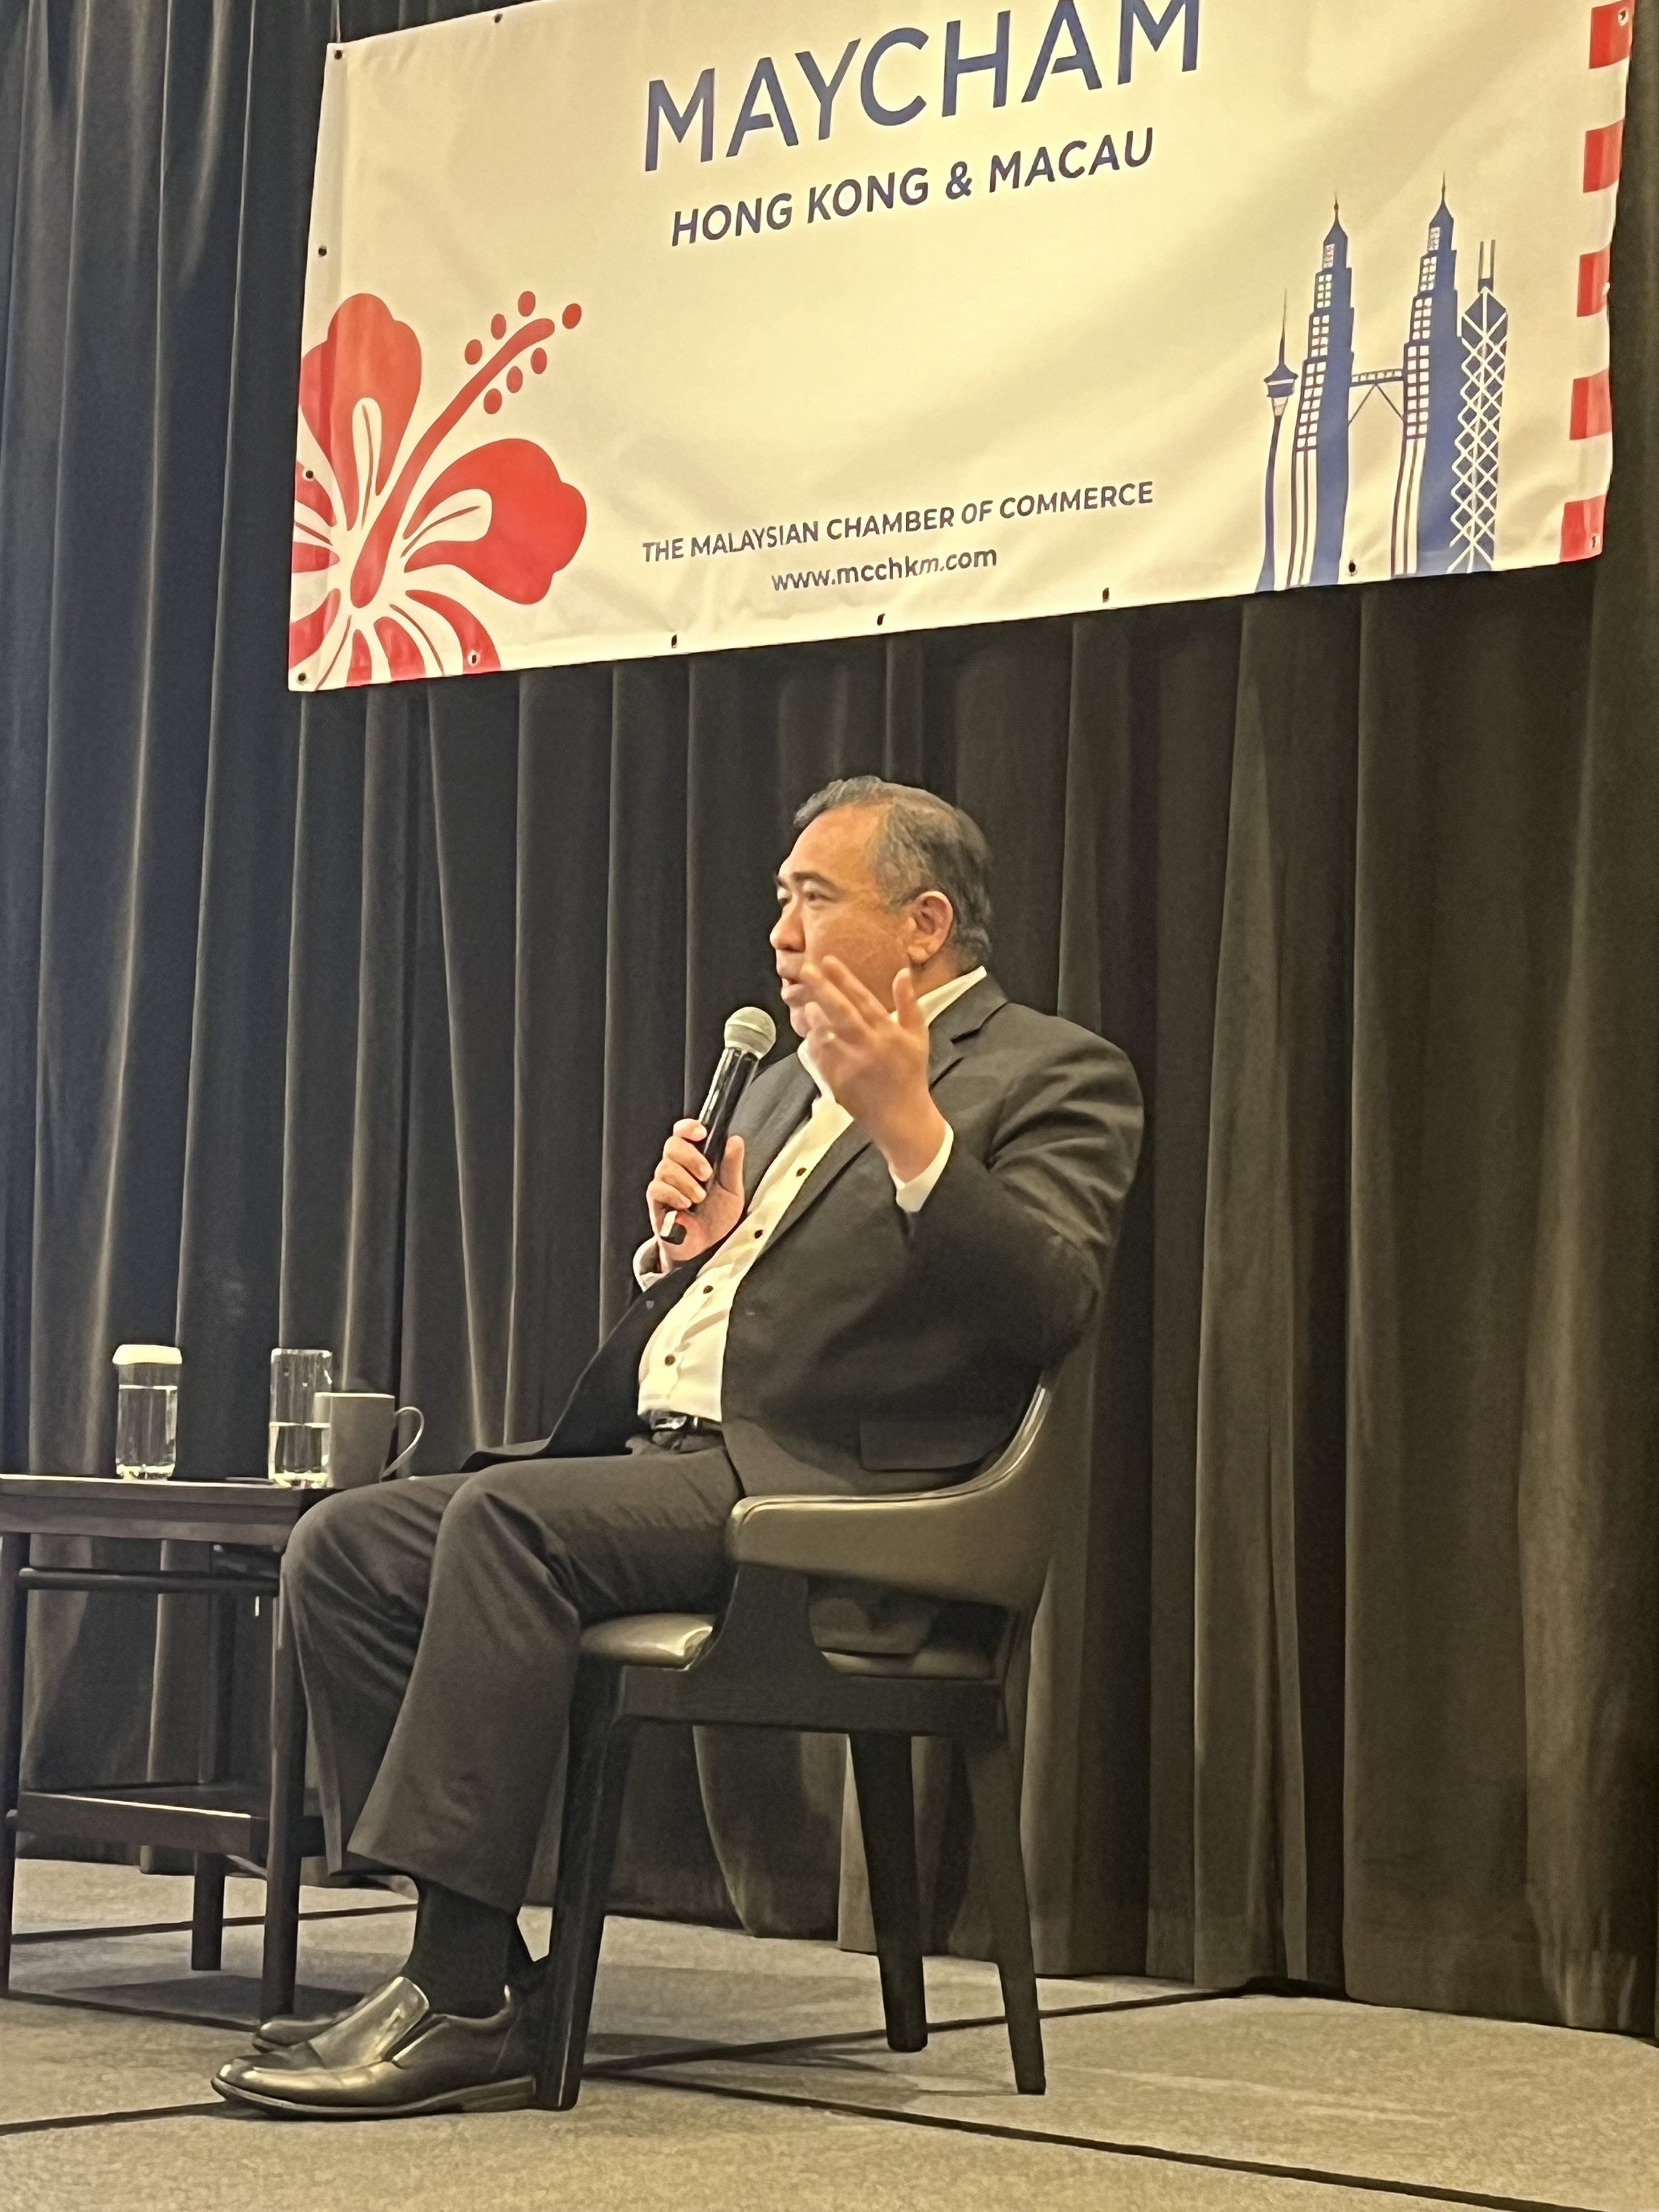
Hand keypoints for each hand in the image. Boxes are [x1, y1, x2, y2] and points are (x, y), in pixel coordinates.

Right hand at [646, 1120, 746, 1264]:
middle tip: (706, 1175)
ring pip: (665, 1167)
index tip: (701, 1133)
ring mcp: (664, 1184)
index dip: (688, 1128)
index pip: (682, 1133)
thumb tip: (734, 1139)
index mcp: (694, 1160)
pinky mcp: (655, 1202)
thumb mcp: (732, 1190)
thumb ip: (731, 1165)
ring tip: (699, 1198)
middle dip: (691, 1157)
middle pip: (672, 1145)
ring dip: (686, 1182)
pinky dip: (673, 1194)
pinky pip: (657, 1187)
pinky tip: (685, 1205)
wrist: (706, 1247)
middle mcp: (676, 1168)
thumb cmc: (716, 1218)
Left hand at [795, 959, 948, 1181]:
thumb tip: (902, 973)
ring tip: (809, 1004)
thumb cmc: (910, 1074)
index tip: (828, 961)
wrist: (901, 1116)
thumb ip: (909, 1004)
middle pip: (841, 1012)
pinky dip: (814, 1040)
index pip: (863, 999)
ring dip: (814, 1015)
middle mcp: (868, 1046)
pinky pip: (819, 1055)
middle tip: (805, 970)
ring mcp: (850, 1064)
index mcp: (888, 1033)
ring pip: (825, 1032)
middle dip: (822, 988)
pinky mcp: (837, 1080)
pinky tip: (813, 1032)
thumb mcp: (918, 1037)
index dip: (844, 979)